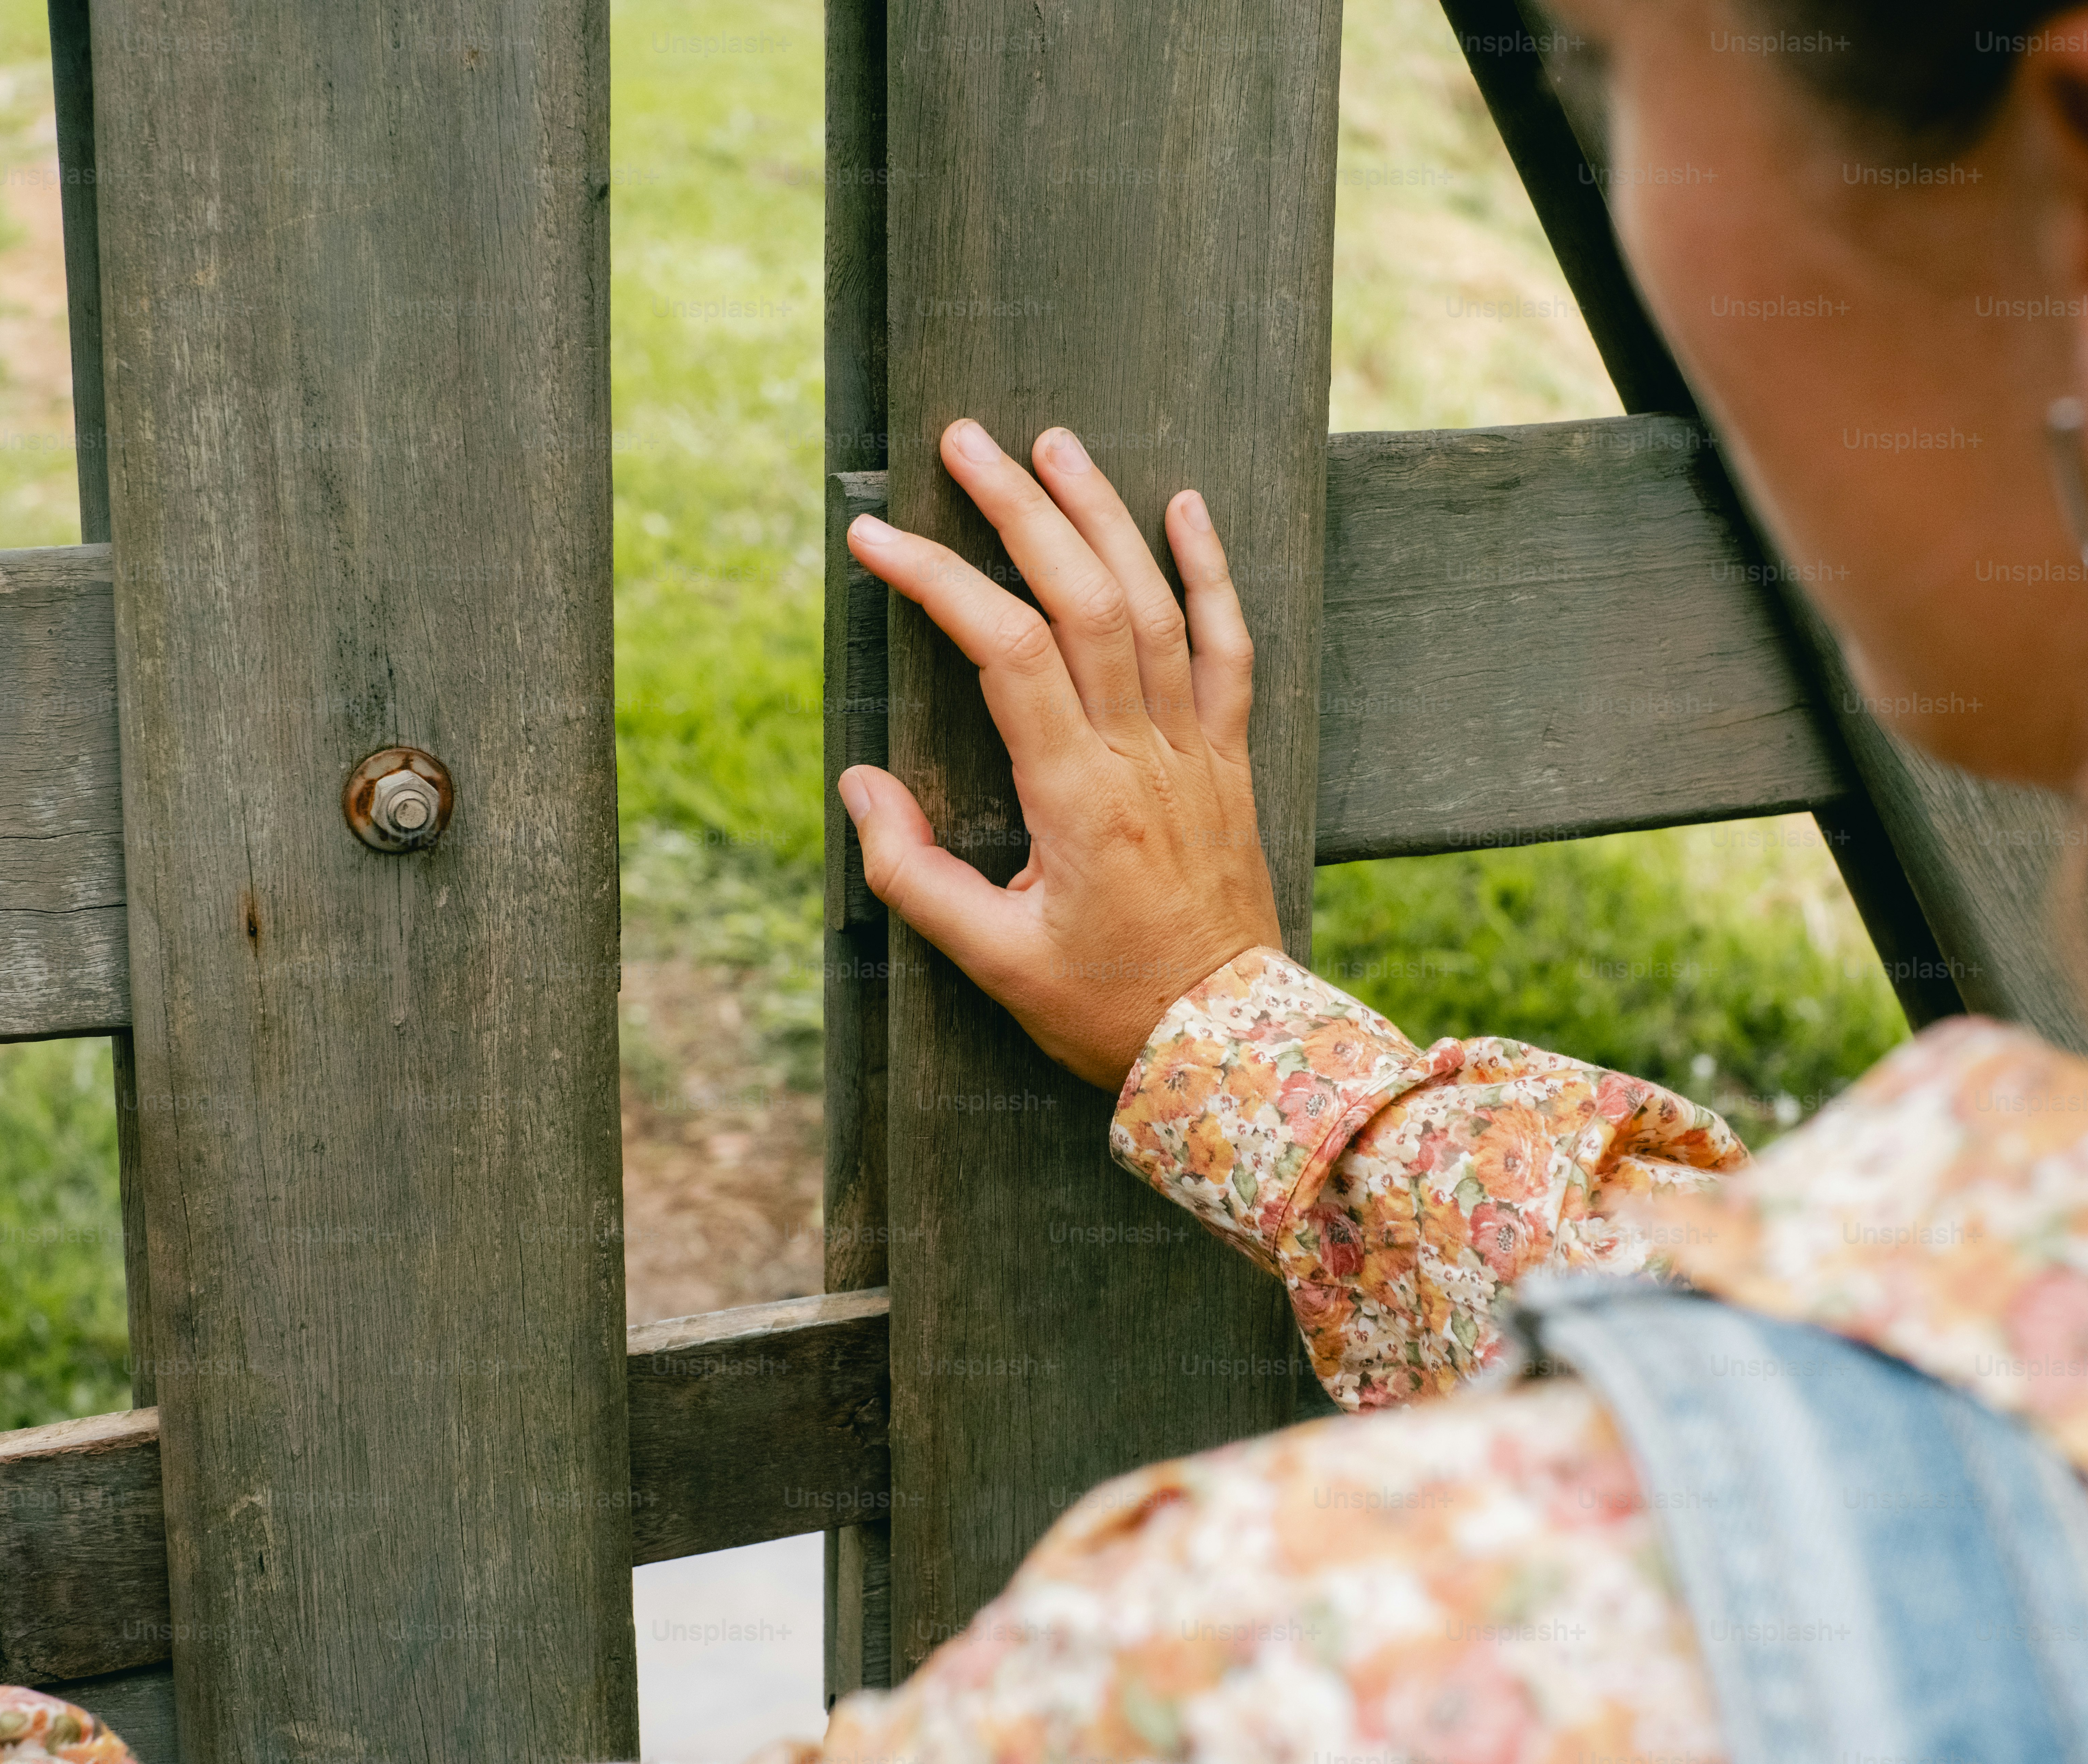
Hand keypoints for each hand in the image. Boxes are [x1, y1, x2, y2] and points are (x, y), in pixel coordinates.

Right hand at [840, 419, 1285, 1090]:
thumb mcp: (992, 961)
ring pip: (1154, 603)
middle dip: (1018, 510)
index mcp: (1077, 798)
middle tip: (964, 441)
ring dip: (1102, 515)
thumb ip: (914, 876)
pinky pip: (1231, 647)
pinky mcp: (1231, 759)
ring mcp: (1196, 750)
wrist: (1228, 1046)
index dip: (938, 582)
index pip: (1004, 651)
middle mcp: (1142, 755)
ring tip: (1052, 445)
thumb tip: (856, 785)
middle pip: (1081, 598)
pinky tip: (1183, 506)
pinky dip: (1211, 572)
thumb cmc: (1104, 1009)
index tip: (874, 540)